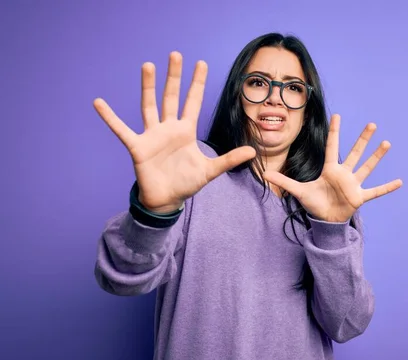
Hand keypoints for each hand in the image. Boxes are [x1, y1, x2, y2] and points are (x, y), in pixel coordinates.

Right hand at [93, 52, 255, 212]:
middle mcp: (168, 128)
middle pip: (171, 97)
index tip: (201, 63)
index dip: (197, 84)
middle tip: (176, 54)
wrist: (167, 200)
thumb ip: (229, 159)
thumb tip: (252, 152)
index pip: (193, 102)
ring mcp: (152, 135)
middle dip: (174, 77)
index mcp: (186, 131)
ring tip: (148, 65)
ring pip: (149, 106)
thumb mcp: (210, 171)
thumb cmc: (187, 183)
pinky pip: (121, 130)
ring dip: (148, 86)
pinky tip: (99, 103)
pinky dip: (110, 118)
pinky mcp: (137, 147)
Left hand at [263, 114, 401, 222]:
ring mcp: (353, 185)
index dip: (335, 132)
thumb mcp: (298, 192)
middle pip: (355, 153)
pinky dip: (387, 187)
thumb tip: (265, 174)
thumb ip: (284, 182)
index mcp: (330, 170)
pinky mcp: (359, 197)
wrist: (325, 220)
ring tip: (386, 144)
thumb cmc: (314, 203)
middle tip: (371, 124)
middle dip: (362, 139)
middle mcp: (344, 174)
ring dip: (377, 157)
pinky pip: (376, 191)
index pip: (332, 146)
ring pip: (367, 167)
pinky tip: (400, 181)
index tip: (337, 115)